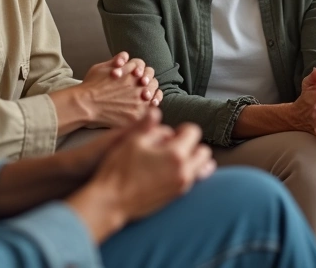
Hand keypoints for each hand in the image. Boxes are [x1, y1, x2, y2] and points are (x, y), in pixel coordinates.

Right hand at [67, 110, 214, 241]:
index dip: (183, 128)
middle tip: (175, 144)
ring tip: (174, 158)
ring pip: (201, 168)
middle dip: (192, 144)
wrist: (112, 201)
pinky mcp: (176, 196)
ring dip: (192, 159)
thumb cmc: (119, 169)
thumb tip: (158, 114)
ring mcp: (182, 185)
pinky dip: (188, 172)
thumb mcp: (132, 140)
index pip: (194, 132)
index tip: (174, 132)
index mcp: (175, 153)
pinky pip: (193, 180)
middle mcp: (184, 170)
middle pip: (203, 151)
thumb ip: (149, 125)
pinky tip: (172, 171)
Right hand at [68, 52, 161, 127]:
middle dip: (147, 80)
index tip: (137, 75)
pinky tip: (149, 104)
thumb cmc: (91, 86)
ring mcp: (139, 99)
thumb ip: (117, 60)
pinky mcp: (138, 114)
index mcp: (130, 70)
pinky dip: (153, 104)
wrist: (85, 105)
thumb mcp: (102, 67)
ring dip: (151, 92)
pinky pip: (153, 108)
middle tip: (141, 85)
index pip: (142, 66)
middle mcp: (137, 83)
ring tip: (144, 96)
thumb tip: (125, 58)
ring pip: (154, 93)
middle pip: (151, 79)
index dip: (140, 70)